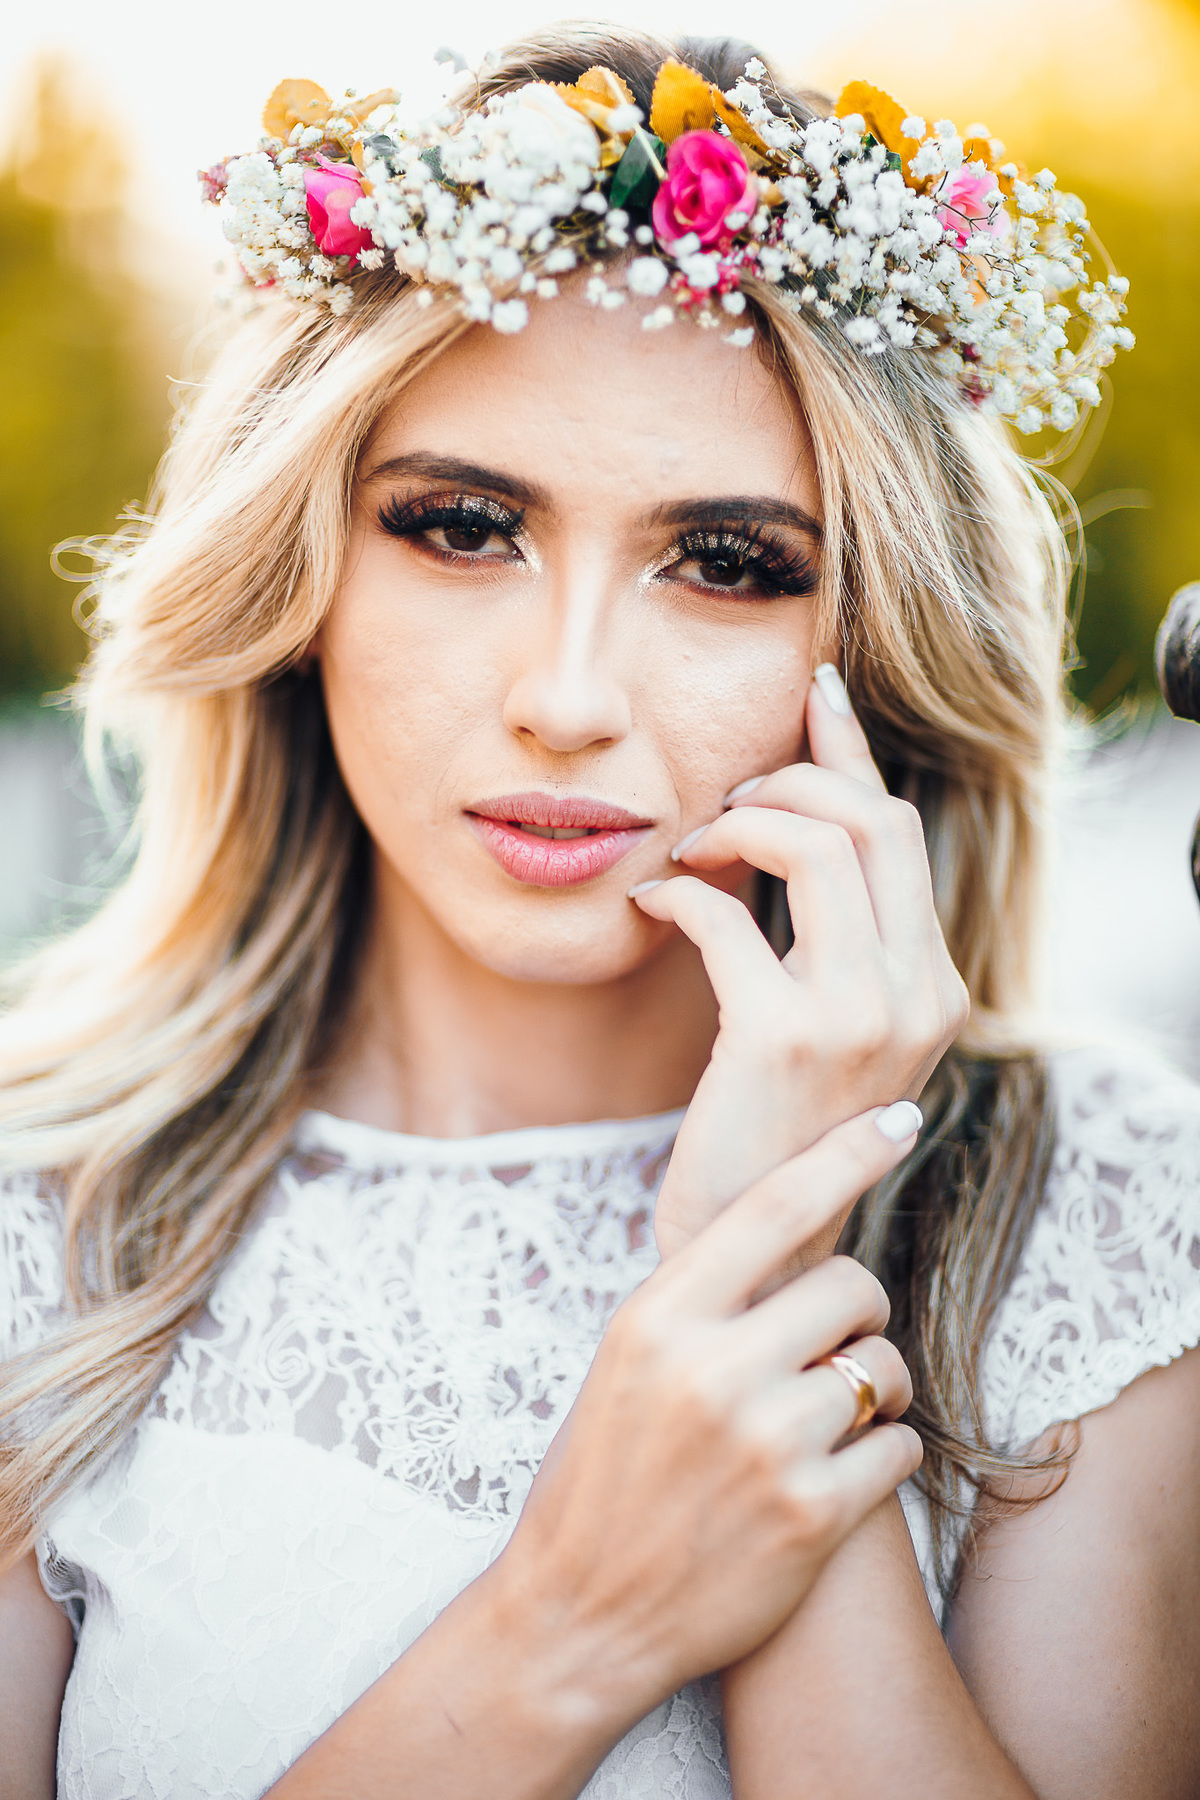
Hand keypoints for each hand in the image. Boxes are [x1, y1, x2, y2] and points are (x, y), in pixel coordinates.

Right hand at [485, 1107, 923, 1732]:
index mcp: (658, 1317)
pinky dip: (881, 1458)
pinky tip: (832, 1478)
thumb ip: (704, 1298)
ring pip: (883, 1366)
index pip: (774, 1206)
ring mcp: (766, 1444)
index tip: (899, 1119)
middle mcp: (712, 1369)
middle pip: (851, 1285)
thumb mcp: (628, 1360)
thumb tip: (796, 1225)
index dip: (847, 1153)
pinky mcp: (811, 1517)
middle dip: (859, 1311)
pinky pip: (897, 1449)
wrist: (579, 1616)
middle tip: (833, 1346)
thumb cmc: (604, 1474)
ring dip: (874, 1388)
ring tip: (825, 1420)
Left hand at [634, 664, 968, 1257]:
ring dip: (736, 825)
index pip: (901, 830)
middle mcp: (917, 995)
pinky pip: (726, 917)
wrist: (755, 1251)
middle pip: (870, 819)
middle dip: (787, 781)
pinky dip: (678, 894)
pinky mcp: (783, 1039)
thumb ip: (831, 938)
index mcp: (934, 986)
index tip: (813, 694)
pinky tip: (648, 907)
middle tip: (723, 804)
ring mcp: (860, 1017)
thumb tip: (785, 821)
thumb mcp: (828, 1029)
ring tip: (689, 848)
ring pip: (814, 845)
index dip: (852, 752)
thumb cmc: (774, 1135)